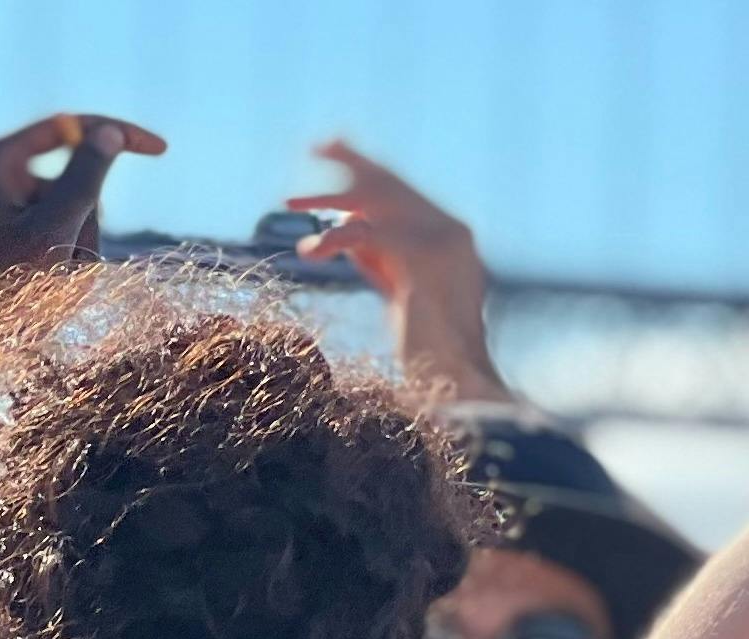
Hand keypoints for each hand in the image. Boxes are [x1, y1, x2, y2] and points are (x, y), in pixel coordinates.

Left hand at [0, 111, 167, 310]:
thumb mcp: (49, 235)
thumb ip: (84, 181)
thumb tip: (108, 136)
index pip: (65, 126)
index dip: (116, 135)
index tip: (161, 151)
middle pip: (64, 181)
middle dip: (83, 222)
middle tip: (71, 266)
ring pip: (56, 217)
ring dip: (70, 252)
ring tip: (51, 295)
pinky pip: (36, 240)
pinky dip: (51, 266)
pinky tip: (38, 301)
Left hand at [294, 140, 507, 400]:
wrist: (457, 385)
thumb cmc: (429, 351)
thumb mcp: (402, 292)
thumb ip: (382, 258)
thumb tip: (349, 229)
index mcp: (453, 236)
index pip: (406, 188)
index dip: (368, 168)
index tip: (334, 152)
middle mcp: (452, 231)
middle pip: (393, 181)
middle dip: (350, 162)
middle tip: (316, 145)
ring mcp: (442, 243)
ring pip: (375, 202)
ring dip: (328, 200)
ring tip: (291, 202)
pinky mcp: (423, 261)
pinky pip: (367, 232)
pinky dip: (333, 238)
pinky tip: (311, 252)